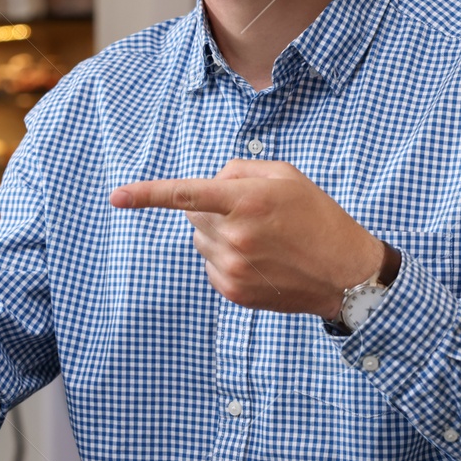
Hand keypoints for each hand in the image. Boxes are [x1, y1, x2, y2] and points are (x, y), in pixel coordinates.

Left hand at [109, 159, 383, 317]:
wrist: (344, 274)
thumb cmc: (318, 217)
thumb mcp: (286, 176)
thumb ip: (240, 170)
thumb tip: (210, 183)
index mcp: (247, 201)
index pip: (186, 195)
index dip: (147, 194)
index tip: (116, 196)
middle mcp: (235, 236)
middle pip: (193, 215)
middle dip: (210, 208)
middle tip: (248, 211)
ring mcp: (233, 267)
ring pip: (201, 240)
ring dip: (219, 233)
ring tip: (261, 238)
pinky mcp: (233, 291)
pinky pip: (210, 265)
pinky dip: (226, 257)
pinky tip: (260, 259)